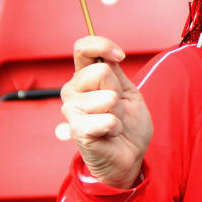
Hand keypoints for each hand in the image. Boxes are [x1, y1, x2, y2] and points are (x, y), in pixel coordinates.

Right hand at [60, 36, 152, 188]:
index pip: (83, 48)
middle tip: (117, 108)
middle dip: (118, 91)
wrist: (129, 155)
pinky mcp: (76, 131)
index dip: (101, 45)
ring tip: (114, 124)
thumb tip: (107, 56)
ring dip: (119, 113)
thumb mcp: (128, 91)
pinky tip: (110, 135)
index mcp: (85, 78)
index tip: (120, 56)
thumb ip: (114, 73)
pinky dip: (116, 127)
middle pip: (100, 72)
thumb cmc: (128, 124)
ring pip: (107, 97)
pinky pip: (105, 120)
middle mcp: (72, 91)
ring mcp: (71, 111)